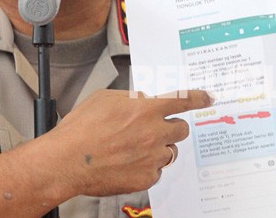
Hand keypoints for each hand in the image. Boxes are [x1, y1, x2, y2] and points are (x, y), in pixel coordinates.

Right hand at [46, 89, 210, 197]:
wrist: (68, 160)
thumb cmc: (81, 129)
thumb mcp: (104, 98)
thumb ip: (130, 98)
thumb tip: (141, 100)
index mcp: (146, 109)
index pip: (183, 99)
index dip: (198, 98)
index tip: (206, 98)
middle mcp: (155, 133)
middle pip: (181, 128)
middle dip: (172, 126)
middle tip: (156, 128)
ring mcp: (152, 158)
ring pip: (170, 151)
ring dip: (158, 147)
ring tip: (133, 148)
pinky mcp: (146, 178)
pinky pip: (156, 170)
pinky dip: (146, 166)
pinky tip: (127, 162)